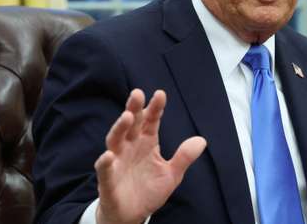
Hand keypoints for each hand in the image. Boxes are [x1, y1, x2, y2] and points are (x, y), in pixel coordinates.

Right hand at [94, 89, 206, 223]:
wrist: (132, 215)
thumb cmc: (149, 190)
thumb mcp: (172, 174)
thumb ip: (184, 157)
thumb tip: (202, 140)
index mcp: (147, 142)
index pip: (151, 121)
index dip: (155, 108)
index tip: (160, 94)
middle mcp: (130, 147)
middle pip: (131, 124)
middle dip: (134, 109)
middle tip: (138, 94)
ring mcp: (117, 161)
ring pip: (115, 141)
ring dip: (119, 128)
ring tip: (127, 116)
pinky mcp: (108, 180)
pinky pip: (105, 169)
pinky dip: (105, 162)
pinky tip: (108, 155)